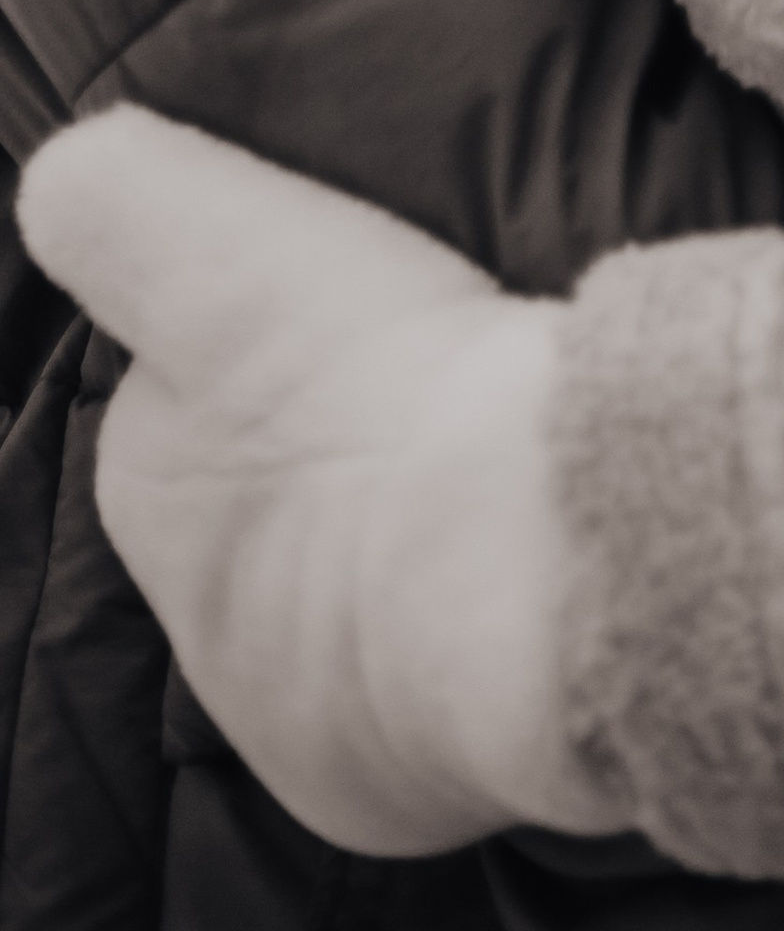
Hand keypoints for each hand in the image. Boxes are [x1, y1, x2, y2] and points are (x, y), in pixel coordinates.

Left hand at [16, 111, 614, 859]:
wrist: (519, 561)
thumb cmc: (374, 381)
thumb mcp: (209, 228)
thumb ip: (111, 191)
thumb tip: (77, 176)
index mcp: (149, 483)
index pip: (183, 408)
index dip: (261, 354)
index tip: (347, 320)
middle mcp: (197, 624)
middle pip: (260, 523)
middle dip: (321, 473)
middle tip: (421, 401)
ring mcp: (292, 723)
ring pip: (341, 618)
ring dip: (395, 562)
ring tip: (486, 486)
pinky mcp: (384, 793)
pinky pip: (420, 704)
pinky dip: (460, 650)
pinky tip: (514, 581)